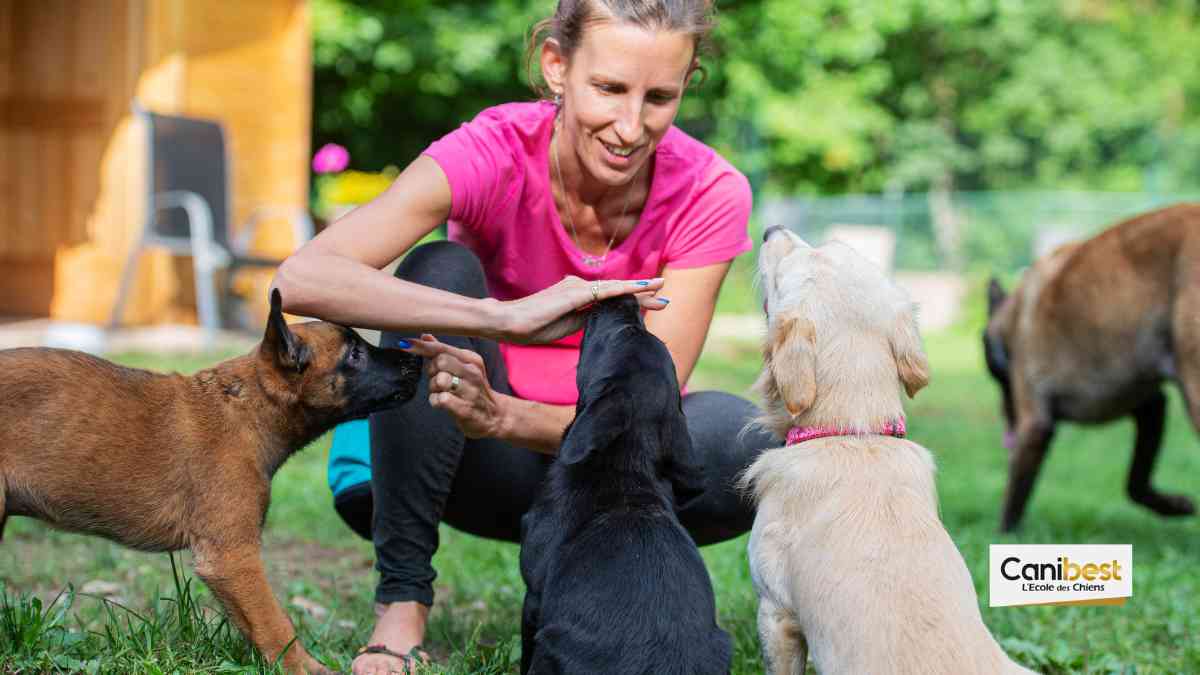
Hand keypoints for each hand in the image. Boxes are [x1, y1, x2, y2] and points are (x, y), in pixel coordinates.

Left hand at [402, 335, 505, 438]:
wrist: (494, 416)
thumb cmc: (473, 389)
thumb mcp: (463, 366)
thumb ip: (444, 352)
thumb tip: (425, 335)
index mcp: (471, 359)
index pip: (442, 348)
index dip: (421, 346)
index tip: (404, 343)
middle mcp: (473, 372)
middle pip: (440, 361)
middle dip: (431, 371)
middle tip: (437, 379)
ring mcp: (470, 391)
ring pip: (440, 380)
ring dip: (433, 388)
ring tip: (441, 392)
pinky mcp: (466, 409)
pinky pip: (440, 399)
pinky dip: (436, 401)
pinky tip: (442, 403)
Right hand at [500, 276, 667, 343]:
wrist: (508, 322)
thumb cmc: (532, 328)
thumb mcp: (566, 327)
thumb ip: (585, 321)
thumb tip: (602, 322)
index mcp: (578, 297)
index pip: (611, 299)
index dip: (633, 301)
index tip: (653, 305)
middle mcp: (579, 287)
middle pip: (616, 292)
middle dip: (642, 295)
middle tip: (666, 299)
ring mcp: (576, 288)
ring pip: (614, 290)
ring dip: (638, 291)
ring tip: (660, 292)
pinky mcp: (573, 294)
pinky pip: (603, 292)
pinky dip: (624, 291)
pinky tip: (640, 290)